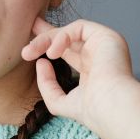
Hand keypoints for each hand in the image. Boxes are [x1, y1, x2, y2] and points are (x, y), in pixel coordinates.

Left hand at [22, 17, 139, 138]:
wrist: (112, 108)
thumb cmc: (92, 110)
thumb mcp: (60, 101)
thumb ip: (47, 84)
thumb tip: (41, 62)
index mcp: (92, 69)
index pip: (68, 51)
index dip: (48, 44)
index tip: (28, 44)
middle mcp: (99, 54)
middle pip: (68, 37)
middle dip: (45, 33)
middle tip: (27, 30)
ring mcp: (104, 44)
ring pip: (70, 31)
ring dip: (46, 39)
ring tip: (29, 52)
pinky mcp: (107, 36)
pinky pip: (79, 27)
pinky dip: (61, 37)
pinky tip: (51, 53)